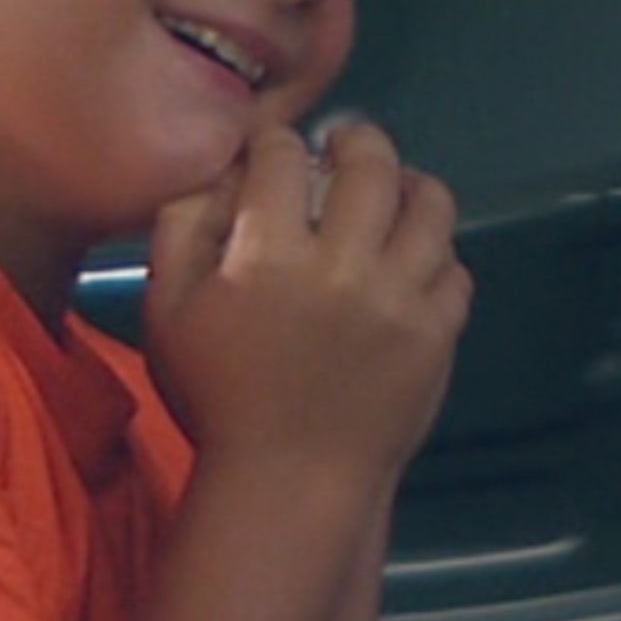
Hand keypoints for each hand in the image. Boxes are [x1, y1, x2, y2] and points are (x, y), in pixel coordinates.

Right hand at [140, 121, 469, 485]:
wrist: (288, 483)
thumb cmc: (217, 397)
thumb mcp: (165, 310)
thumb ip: (182, 229)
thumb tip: (224, 175)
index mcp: (271, 255)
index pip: (282, 156)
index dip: (274, 140)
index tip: (272, 148)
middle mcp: (344, 265)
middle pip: (370, 165)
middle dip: (355, 138)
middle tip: (343, 142)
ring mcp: (401, 300)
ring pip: (431, 207)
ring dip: (411, 183)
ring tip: (395, 188)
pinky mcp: (438, 335)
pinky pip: (456, 269)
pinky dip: (436, 252)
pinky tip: (413, 257)